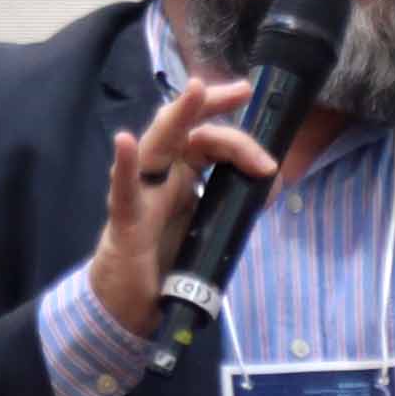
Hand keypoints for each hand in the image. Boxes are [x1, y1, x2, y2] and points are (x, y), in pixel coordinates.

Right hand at [91, 77, 272, 337]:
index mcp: (180, 175)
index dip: (240, 142)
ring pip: (156, 144)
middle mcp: (159, 176)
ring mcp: (139, 194)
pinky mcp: (124, 221)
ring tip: (195, 91)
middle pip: (184, 128)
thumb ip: (235, 205)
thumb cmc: (165, 262)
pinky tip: (124, 143)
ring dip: (177, 116)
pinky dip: (124, 166)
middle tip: (242, 89)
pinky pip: (122, 190)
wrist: (130, 306)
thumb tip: (272, 185)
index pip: (208, 140)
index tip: (269, 163)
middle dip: (211, 104)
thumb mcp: (209, 228)